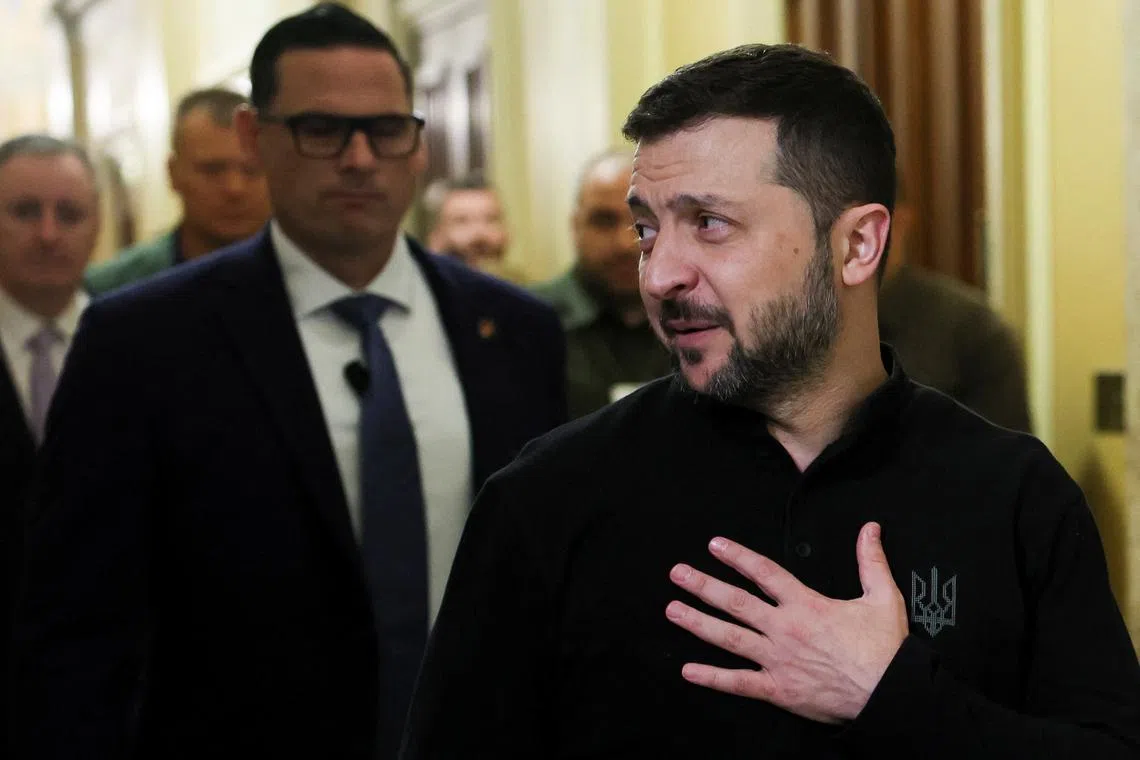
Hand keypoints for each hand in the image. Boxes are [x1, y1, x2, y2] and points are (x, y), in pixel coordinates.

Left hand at [665, 522, 907, 723]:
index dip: (738, 556)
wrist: (890, 695)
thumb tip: (870, 529)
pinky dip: (712, 678)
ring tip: (673, 610)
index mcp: (807, 605)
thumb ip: (871, 561)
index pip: (764, 573)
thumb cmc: (886, 650)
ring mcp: (778, 660)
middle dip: (703, 585)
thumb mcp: (883, 598)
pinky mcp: (778, 690)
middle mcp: (785, 630)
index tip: (715, 545)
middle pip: (736, 602)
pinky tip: (688, 670)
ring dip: (698, 623)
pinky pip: (739, 683)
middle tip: (677, 573)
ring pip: (729, 638)